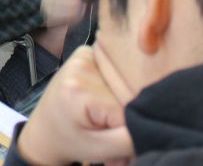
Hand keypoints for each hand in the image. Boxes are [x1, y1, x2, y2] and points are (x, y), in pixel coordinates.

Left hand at [14, 45, 134, 165]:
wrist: (44, 129)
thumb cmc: (70, 141)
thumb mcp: (100, 150)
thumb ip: (130, 138)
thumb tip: (158, 119)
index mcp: (80, 91)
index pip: (128, 110)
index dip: (129, 130)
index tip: (120, 147)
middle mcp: (82, 66)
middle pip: (126, 93)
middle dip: (125, 119)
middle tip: (110, 136)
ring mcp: (84, 55)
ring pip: (122, 82)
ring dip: (121, 106)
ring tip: (105, 121)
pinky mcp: (86, 52)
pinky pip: (115, 70)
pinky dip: (114, 89)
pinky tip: (103, 101)